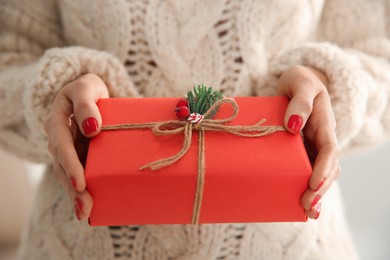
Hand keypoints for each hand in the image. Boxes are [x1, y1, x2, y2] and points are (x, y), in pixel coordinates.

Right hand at [44, 73, 108, 220]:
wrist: (89, 94)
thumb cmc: (89, 89)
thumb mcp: (86, 88)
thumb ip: (86, 104)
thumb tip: (92, 128)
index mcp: (57, 122)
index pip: (61, 146)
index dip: (70, 165)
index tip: (80, 182)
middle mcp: (59, 140)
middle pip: (63, 167)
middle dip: (74, 189)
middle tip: (85, 208)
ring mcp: (68, 151)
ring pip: (69, 176)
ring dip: (77, 195)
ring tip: (87, 213)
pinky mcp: (78, 157)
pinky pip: (79, 175)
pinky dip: (83, 191)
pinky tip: (91, 207)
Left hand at [277, 65, 339, 219]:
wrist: (297, 85)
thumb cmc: (299, 82)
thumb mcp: (300, 83)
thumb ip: (300, 101)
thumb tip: (293, 124)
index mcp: (324, 125)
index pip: (329, 150)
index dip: (323, 168)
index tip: (313, 183)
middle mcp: (321, 140)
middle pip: (327, 168)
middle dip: (319, 189)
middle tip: (307, 206)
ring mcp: (312, 148)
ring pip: (318, 174)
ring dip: (314, 194)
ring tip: (305, 212)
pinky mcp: (300, 152)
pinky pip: (304, 171)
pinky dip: (303, 187)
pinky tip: (296, 204)